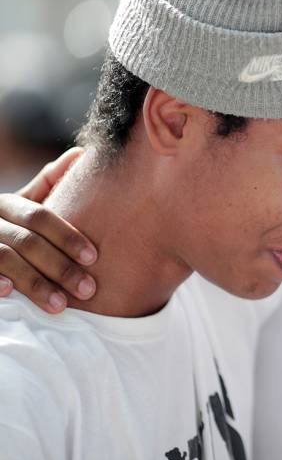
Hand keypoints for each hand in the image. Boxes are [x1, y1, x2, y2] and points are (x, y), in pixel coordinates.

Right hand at [0, 147, 96, 312]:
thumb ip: (48, 184)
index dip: (67, 236)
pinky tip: (10, 294)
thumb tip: (80, 154)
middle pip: (26, 241)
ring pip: (4, 259)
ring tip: (61, 306)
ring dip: (34, 283)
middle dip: (60, 267)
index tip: (94, 258)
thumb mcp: (22, 205)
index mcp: (7, 204)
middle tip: (88, 290)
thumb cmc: (6, 226)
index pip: (40, 216)